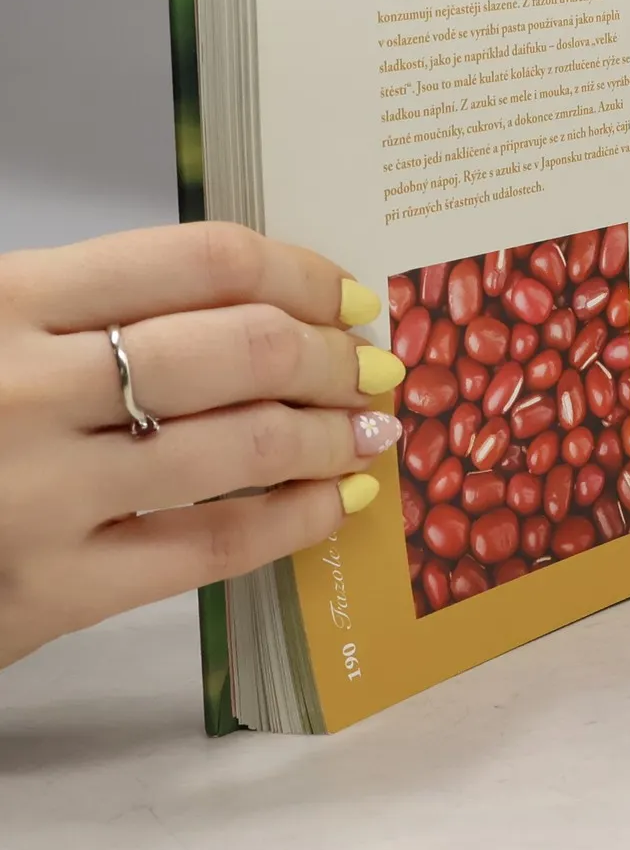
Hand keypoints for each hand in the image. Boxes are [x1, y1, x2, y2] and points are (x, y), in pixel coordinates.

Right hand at [0, 222, 399, 670]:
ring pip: (240, 444)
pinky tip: (332, 503)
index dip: (301, 273)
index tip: (349, 294)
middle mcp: (24, 388)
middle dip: (331, 356)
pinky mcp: (50, 589)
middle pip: (239, 347)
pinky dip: (294, 520)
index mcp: (7, 299)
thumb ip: (94, 310)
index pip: (201, 260)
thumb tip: (262, 304)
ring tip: (369, 430)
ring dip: (329, 434)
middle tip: (373, 367)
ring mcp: (39, 493)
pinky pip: (211, 546)